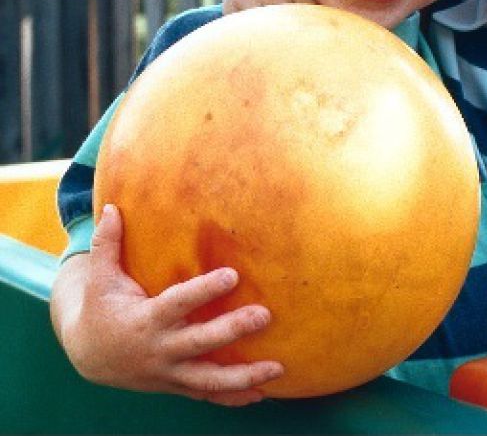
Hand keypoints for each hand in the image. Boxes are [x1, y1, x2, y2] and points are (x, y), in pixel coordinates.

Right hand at [49, 204, 283, 404]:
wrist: (91, 356)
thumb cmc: (103, 308)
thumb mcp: (100, 279)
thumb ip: (109, 244)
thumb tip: (114, 206)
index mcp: (144, 320)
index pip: (177, 304)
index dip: (203, 291)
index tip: (232, 274)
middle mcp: (159, 349)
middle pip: (199, 343)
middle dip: (231, 331)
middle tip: (265, 315)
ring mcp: (169, 372)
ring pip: (208, 379)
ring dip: (244, 377)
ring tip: (278, 368)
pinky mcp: (177, 385)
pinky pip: (207, 395)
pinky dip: (233, 397)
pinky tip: (263, 393)